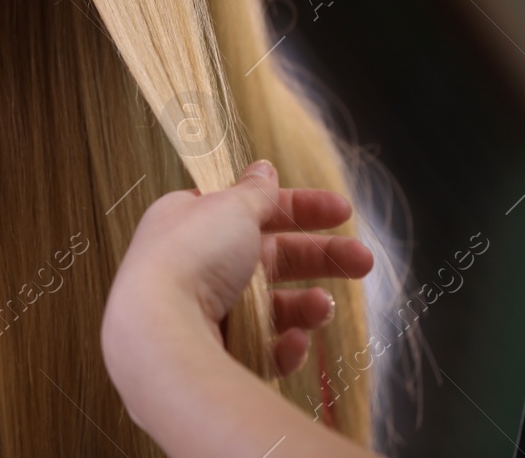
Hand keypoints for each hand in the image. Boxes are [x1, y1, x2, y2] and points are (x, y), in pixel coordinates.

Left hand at [102, 160, 373, 380]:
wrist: (160, 334)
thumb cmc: (191, 258)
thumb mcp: (230, 208)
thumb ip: (254, 192)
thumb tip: (263, 169)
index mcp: (194, 222)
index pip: (254, 210)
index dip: (299, 209)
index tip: (342, 211)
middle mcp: (197, 266)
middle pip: (271, 259)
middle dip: (320, 259)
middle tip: (364, 260)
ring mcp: (207, 314)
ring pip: (271, 307)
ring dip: (305, 306)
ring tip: (323, 307)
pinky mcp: (216, 355)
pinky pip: (262, 349)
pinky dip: (282, 346)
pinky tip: (292, 342)